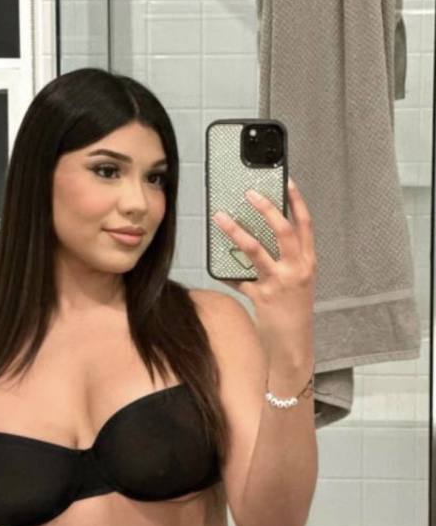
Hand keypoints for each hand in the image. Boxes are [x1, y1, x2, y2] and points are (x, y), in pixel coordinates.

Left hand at [212, 176, 316, 362]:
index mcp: (308, 262)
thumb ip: (285, 262)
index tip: (286, 181)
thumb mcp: (297, 282)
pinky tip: (217, 267)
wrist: (293, 344)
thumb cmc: (293, 311)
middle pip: (282, 230)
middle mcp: (297, 269)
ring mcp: (280, 283)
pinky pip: (239, 279)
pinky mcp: (262, 297)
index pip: (305, 224)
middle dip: (265, 209)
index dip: (296, 201)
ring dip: (236, 231)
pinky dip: (227, 272)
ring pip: (256, 250)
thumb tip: (260, 239)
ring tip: (221, 218)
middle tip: (249, 193)